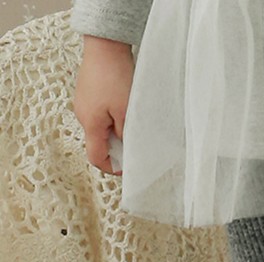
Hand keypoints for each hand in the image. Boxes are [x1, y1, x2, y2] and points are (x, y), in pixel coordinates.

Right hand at [73, 35, 134, 174]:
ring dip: (116, 133)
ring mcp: (83, 104)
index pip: (95, 157)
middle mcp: (82, 116)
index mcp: (90, 124)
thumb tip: (126, 149)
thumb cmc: (115, 76)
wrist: (105, 46)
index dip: (111, 168)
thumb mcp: (126, 112)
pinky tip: (124, 111)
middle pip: (98, 144)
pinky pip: (100, 115)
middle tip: (135, 145)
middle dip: (116, 150)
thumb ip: (125, 135)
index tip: (127, 168)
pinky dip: (112, 120)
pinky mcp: (88, 95)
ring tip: (131, 125)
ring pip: (100, 130)